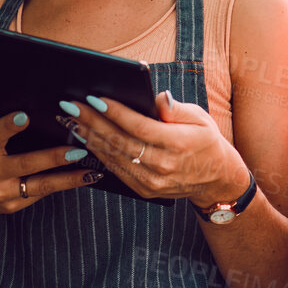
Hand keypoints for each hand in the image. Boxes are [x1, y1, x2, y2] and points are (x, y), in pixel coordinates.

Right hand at [0, 110, 101, 216]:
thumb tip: (20, 99)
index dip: (9, 126)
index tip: (25, 116)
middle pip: (26, 164)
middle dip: (53, 157)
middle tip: (79, 150)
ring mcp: (2, 193)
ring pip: (40, 185)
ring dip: (68, 179)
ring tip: (91, 172)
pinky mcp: (12, 206)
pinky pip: (40, 194)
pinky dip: (61, 185)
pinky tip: (82, 179)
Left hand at [57, 92, 247, 207]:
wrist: (217, 179)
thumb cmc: (206, 141)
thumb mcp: (200, 118)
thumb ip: (176, 108)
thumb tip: (156, 97)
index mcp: (179, 144)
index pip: (140, 126)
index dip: (115, 112)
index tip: (94, 97)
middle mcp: (164, 166)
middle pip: (120, 141)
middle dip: (92, 121)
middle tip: (70, 105)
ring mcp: (153, 181)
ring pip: (114, 157)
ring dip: (89, 137)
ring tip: (71, 119)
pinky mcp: (145, 190)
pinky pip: (116, 169)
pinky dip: (98, 153)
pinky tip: (85, 138)